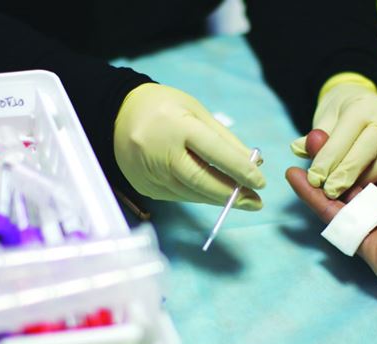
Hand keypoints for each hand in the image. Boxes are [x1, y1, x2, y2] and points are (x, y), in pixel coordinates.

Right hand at [114, 83, 265, 209]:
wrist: (116, 114)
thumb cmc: (163, 108)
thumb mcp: (196, 112)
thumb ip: (225, 139)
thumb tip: (254, 163)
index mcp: (175, 125)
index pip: (214, 152)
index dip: (239, 169)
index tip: (260, 182)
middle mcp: (159, 151)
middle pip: (201, 180)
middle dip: (231, 193)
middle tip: (256, 201)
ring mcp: (149, 172)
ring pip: (191, 193)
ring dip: (218, 199)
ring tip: (243, 200)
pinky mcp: (145, 187)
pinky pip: (178, 196)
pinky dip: (199, 196)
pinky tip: (215, 195)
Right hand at [286, 121, 376, 343]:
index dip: (363, 148)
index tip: (348, 128)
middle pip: (355, 174)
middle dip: (338, 153)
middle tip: (319, 131)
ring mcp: (367, 220)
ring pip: (338, 188)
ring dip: (322, 166)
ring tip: (306, 142)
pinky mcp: (353, 233)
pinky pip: (328, 211)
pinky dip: (310, 194)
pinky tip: (293, 175)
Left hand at [291, 76, 376, 199]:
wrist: (370, 106)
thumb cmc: (342, 118)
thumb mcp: (325, 122)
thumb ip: (314, 138)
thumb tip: (299, 148)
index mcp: (361, 107)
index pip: (344, 136)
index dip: (328, 159)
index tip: (314, 179)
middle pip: (367, 150)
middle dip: (346, 173)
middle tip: (330, 191)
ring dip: (364, 180)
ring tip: (346, 192)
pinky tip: (372, 185)